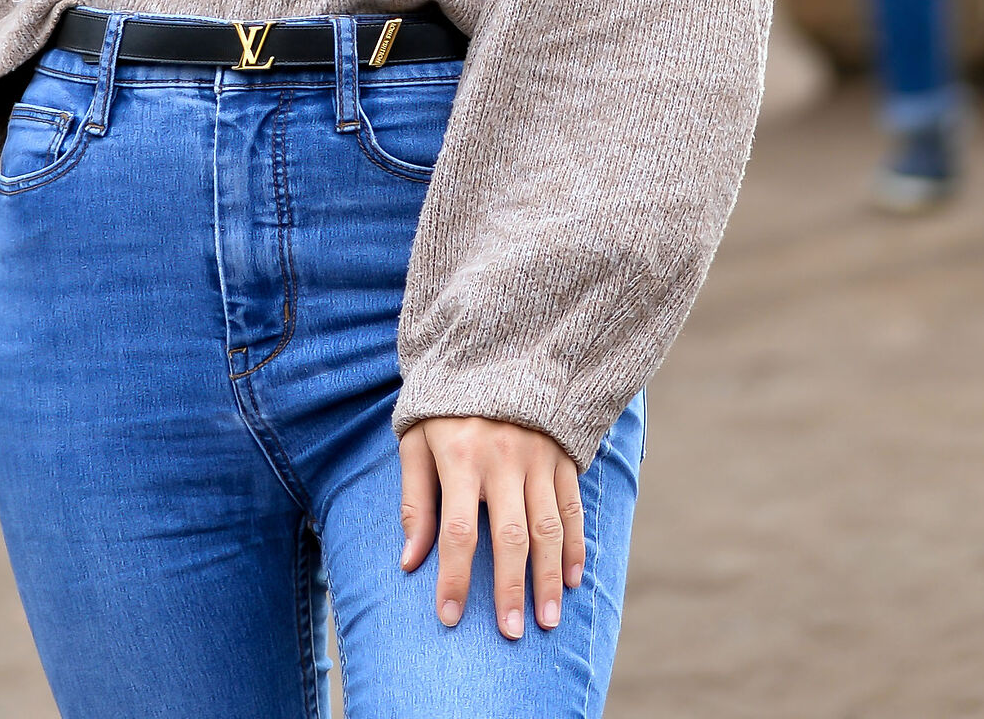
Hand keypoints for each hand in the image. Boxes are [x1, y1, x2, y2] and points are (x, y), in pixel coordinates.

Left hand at [399, 416, 584, 637]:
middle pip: (510, 537)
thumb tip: (409, 560)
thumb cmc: (445, 407)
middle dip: (510, 590)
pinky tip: (571, 579)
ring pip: (548, 528)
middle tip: (511, 633)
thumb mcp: (417, 441)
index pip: (458, 531)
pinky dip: (574, 546)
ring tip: (548, 620)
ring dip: (549, 578)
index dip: (454, 578)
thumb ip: (415, 500)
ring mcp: (537, 456)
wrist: (496, 352)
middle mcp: (502, 458)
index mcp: (459, 456)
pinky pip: (572, 508)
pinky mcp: (563, 454)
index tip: (449, 617)